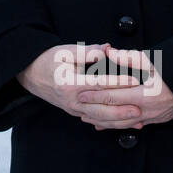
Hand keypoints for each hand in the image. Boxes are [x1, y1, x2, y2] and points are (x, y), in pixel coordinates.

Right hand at [17, 43, 143, 127]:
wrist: (31, 75)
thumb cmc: (48, 61)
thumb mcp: (64, 51)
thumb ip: (87, 51)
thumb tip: (107, 49)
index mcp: (70, 83)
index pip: (99, 83)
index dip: (118, 82)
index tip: (134, 81)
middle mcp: (72, 99)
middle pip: (101, 107)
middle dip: (122, 109)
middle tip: (140, 107)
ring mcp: (73, 108)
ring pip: (99, 118)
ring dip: (119, 120)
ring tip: (137, 119)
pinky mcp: (75, 112)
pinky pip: (95, 120)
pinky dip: (111, 123)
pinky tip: (124, 124)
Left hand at [74, 46, 172, 130]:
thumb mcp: (155, 61)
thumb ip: (130, 58)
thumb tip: (110, 52)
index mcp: (145, 95)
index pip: (113, 96)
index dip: (95, 95)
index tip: (81, 93)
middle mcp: (148, 110)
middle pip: (114, 114)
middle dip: (94, 111)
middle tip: (78, 107)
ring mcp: (153, 118)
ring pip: (122, 124)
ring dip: (104, 121)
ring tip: (87, 118)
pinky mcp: (157, 120)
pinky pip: (133, 125)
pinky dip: (118, 125)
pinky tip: (107, 125)